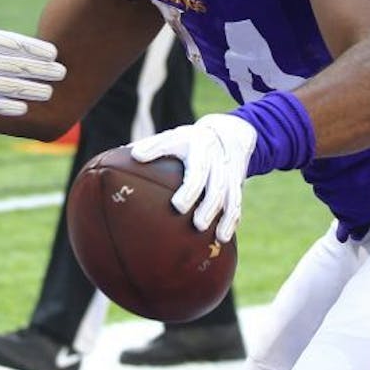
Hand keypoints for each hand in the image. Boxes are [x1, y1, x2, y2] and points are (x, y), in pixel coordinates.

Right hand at [0, 0, 64, 115]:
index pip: (16, 44)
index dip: (39, 51)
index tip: (55, 54)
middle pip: (19, 67)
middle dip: (43, 72)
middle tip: (62, 74)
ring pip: (8, 88)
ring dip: (31, 90)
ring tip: (49, 93)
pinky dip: (7, 106)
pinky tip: (22, 107)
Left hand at [129, 113, 256, 243]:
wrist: (226, 132)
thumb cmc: (189, 140)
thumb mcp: (172, 137)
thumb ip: (153, 147)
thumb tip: (133, 156)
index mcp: (200, 149)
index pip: (196, 170)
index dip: (189, 189)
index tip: (177, 206)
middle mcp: (217, 161)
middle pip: (216, 186)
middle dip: (208, 207)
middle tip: (197, 225)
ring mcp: (229, 173)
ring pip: (231, 196)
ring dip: (224, 217)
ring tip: (217, 236)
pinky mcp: (236, 184)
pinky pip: (237, 203)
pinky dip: (232, 220)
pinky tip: (224, 238)